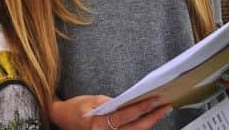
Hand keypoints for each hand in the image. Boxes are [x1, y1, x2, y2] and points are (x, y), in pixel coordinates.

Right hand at [50, 95, 172, 129]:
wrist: (63, 119)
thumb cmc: (76, 107)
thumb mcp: (93, 100)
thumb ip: (112, 103)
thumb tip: (131, 102)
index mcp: (100, 124)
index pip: (126, 115)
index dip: (142, 108)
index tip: (155, 100)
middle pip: (135, 129)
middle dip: (152, 117)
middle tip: (165, 107)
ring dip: (148, 123)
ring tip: (160, 112)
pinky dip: (139, 128)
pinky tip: (147, 120)